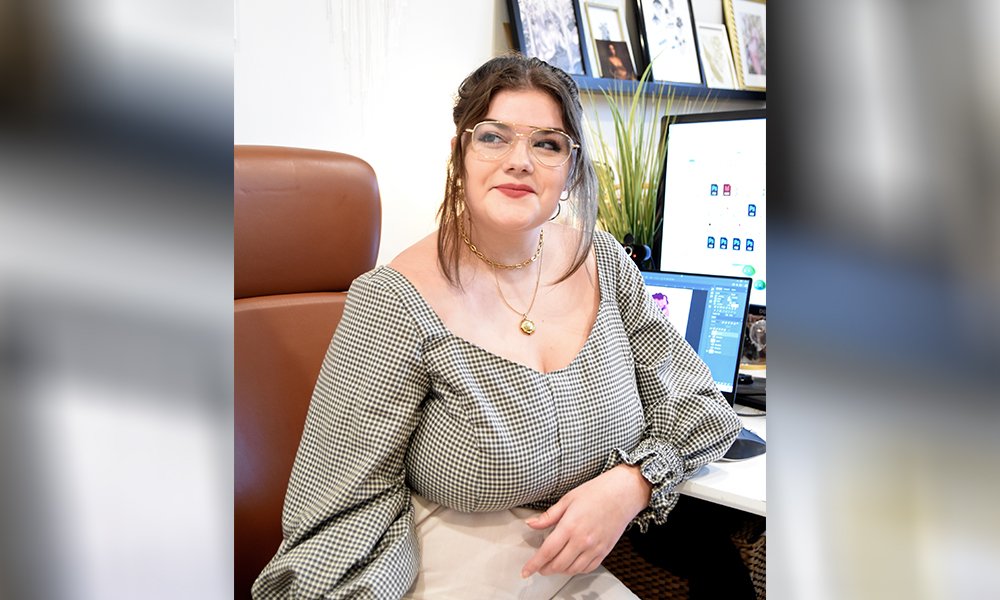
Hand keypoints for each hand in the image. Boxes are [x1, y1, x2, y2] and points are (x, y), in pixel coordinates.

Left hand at [521, 464, 651, 577]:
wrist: (622, 493)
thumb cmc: (596, 492)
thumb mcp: (567, 500)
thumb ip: (548, 516)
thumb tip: (531, 523)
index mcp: (570, 526)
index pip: (547, 552)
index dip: (534, 564)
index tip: (526, 571)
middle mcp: (582, 540)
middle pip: (558, 564)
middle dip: (544, 569)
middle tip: (539, 567)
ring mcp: (594, 548)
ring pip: (572, 569)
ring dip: (559, 571)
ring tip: (553, 566)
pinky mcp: (604, 551)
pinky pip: (587, 568)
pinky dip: (576, 570)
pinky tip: (571, 565)